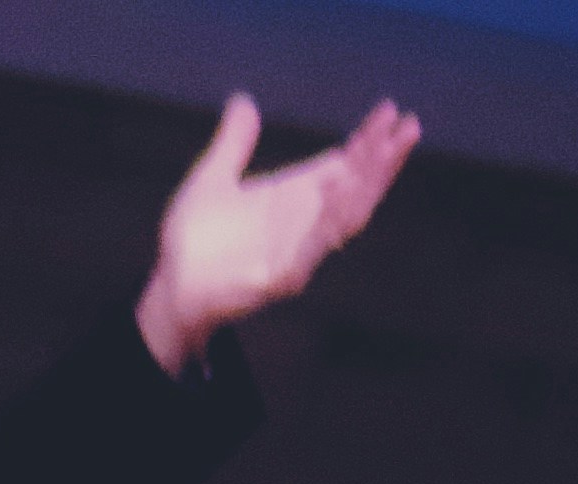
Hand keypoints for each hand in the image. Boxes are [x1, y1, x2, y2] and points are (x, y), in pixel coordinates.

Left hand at [137, 95, 416, 370]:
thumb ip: (233, 143)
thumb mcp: (212, 180)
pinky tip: (339, 192)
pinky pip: (310, 250)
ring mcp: (296, 251)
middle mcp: (303, 222)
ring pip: (345, 218)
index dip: (367, 140)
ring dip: (367, 186)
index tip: (388, 111)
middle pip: (356, 188)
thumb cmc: (192, 241)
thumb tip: (243, 101)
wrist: (170, 289)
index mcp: (294, 196)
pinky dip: (326, 222)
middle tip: (407, 127)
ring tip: (387, 153)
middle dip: (382, 160)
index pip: (343, 164)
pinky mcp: (280, 278)